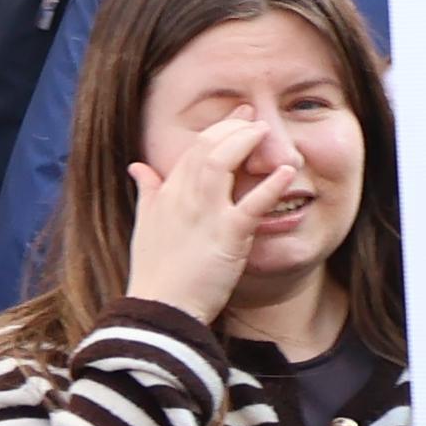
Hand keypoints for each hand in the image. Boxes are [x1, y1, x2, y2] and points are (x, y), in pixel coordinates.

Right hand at [124, 110, 297, 325]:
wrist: (160, 307)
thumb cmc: (154, 271)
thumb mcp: (145, 225)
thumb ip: (147, 192)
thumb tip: (138, 167)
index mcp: (167, 195)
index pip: (192, 150)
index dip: (216, 130)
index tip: (237, 118)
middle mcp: (183, 198)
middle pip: (207, 147)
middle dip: (231, 127)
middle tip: (253, 118)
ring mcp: (204, 215)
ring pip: (221, 162)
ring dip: (245, 142)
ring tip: (265, 132)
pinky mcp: (227, 237)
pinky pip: (251, 204)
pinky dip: (270, 186)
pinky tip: (287, 172)